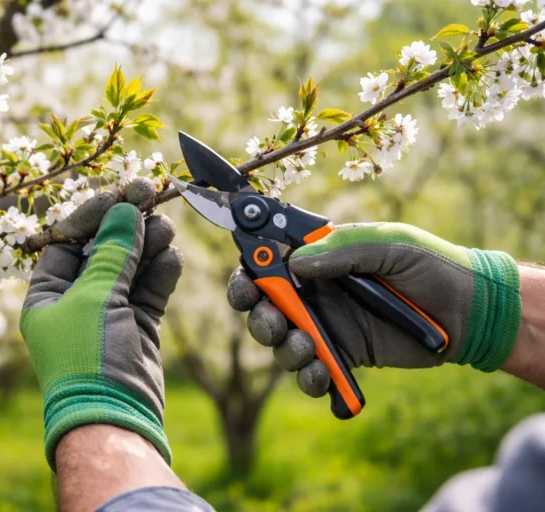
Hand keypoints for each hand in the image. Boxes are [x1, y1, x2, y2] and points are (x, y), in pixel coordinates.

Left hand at [20, 201, 182, 469]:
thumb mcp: (95, 297)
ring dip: (147, 245)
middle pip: (101, 250)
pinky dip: (161, 272)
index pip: (67, 240)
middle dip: (126, 225)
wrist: (115, 417)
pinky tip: (172, 255)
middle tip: (152, 196)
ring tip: (166, 225)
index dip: (93, 214)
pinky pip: (148, 290)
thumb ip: (113, 252)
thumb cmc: (88, 358)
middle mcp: (74, 302)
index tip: (121, 193)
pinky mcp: (137, 326)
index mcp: (46, 295)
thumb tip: (126, 211)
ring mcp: (107, 314)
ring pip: (129, 267)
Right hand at [227, 222, 521, 397]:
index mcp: (319, 260)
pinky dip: (309, 378)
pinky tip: (321, 373)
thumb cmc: (429, 266)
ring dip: (283, 348)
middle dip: (259, 318)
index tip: (247, 285)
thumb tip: (295, 263)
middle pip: (263, 309)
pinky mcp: (343, 358)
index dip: (247, 276)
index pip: (267, 266)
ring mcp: (327, 327)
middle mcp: (315, 294)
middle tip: (275, 321)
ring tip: (308, 347)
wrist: (467, 311)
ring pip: (281, 344)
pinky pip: (311, 373)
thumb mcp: (389, 245)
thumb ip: (342, 250)